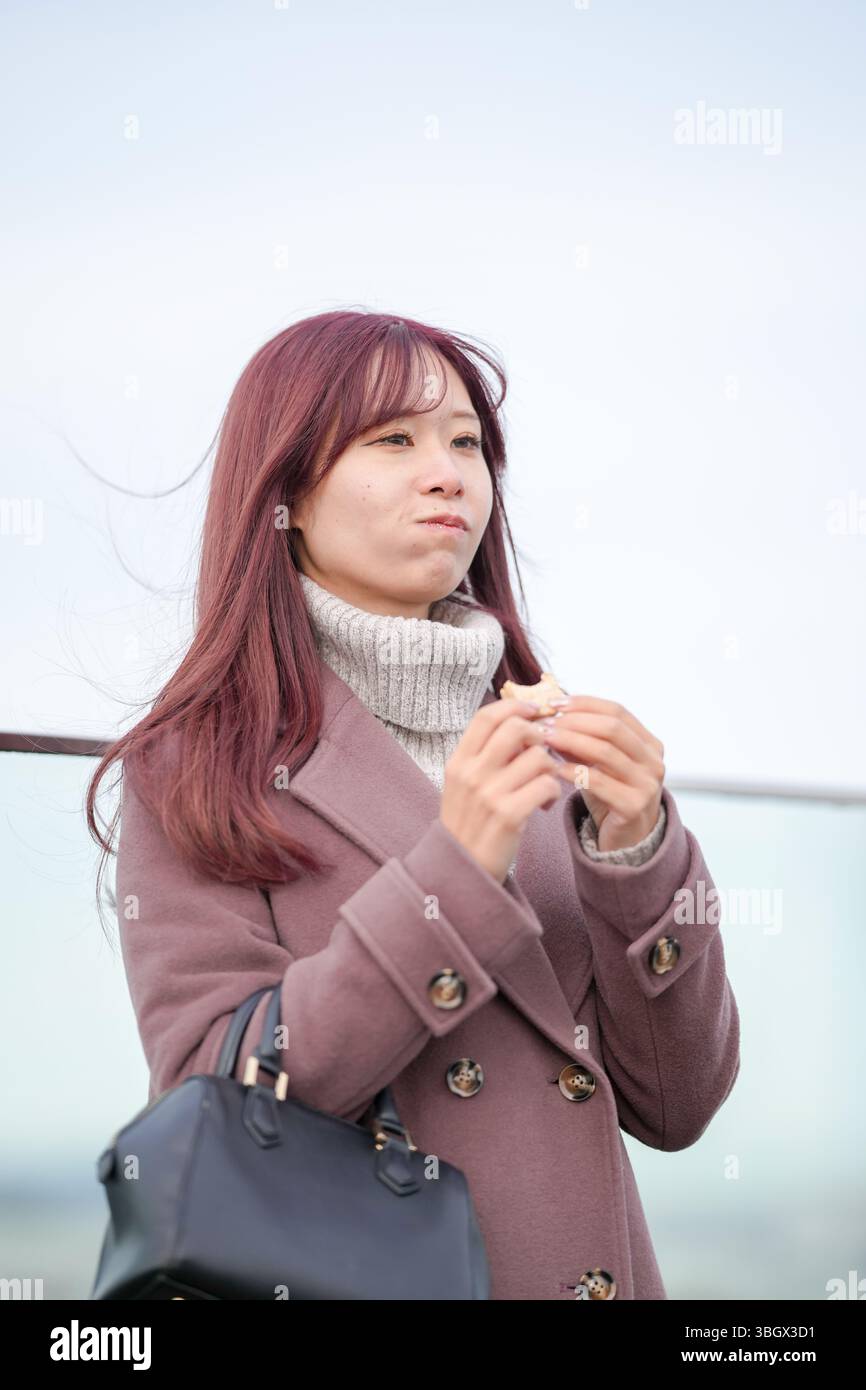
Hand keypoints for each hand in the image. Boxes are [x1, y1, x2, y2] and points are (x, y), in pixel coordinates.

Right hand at [439, 698, 562, 882]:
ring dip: (550, 768)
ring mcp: (489, 794)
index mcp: (458, 762)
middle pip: (516, 728)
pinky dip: (552, 792)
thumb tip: (521, 725)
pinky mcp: (509, 815)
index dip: (515, 706)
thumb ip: (485, 756)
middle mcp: (471, 773)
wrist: (462, 871)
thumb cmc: (469, 824)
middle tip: (542, 753)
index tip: (534, 711)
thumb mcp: (463, 785)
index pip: (487, 716)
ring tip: (544, 785)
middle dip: (539, 736)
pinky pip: (546, 784)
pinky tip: (544, 805)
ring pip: (538, 757)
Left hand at [537, 696, 664, 852]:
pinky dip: (573, 770)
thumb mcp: (598, 763)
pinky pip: (598, 782)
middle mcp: (654, 761)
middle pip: (612, 728)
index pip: (617, 711)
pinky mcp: (634, 807)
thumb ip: (581, 740)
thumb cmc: (610, 796)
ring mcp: (647, 784)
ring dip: (570, 741)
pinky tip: (554, 768)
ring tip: (546, 739)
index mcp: (649, 744)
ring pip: (605, 752)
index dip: (584, 704)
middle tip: (547, 722)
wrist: (626, 840)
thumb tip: (552, 714)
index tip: (554, 703)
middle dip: (575, 721)